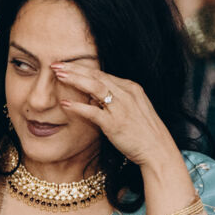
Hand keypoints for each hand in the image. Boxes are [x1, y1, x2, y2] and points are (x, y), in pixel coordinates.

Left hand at [52, 64, 184, 172]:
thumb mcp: (132, 108)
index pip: (102, 74)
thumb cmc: (143, 131)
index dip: (82, 68)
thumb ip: (114, 100)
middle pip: (97, 76)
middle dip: (75, 69)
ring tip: (58, 75)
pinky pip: (93, 112)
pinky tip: (65, 103)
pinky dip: (78, 106)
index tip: (66, 65)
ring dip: (75, 80)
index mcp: (131, 88)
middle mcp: (127, 94)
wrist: (158, 149)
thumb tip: (92, 98)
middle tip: (56, 64)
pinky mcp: (114, 124)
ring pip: (95, 87)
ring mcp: (121, 108)